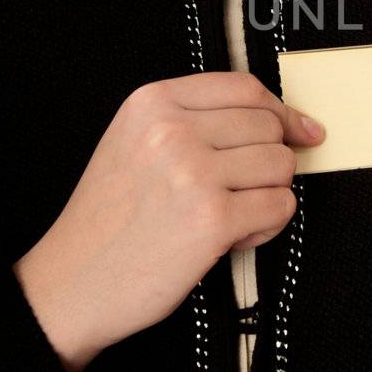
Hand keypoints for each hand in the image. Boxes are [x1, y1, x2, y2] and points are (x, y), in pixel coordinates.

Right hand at [12, 70, 325, 371]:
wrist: (72, 283)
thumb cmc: (110, 220)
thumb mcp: (134, 143)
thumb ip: (196, 121)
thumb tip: (285, 120)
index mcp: (152, 103)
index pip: (244, 88)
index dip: (280, 111)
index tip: (300, 130)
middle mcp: (172, 130)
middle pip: (268, 127)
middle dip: (269, 162)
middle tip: (240, 192)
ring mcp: (193, 173)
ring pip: (281, 165)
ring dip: (268, 195)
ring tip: (230, 216)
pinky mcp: (212, 219)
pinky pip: (281, 206)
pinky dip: (268, 225)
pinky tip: (234, 237)